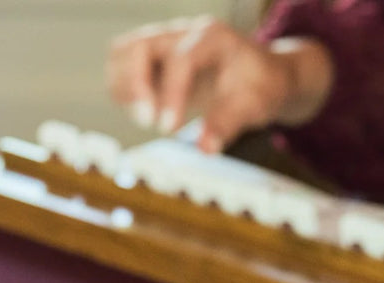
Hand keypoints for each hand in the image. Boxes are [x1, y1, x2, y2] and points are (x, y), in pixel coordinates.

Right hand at [106, 16, 333, 152]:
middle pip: (137, 47)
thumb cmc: (260, 86)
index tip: (168, 128)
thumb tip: (205, 148)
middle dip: (135, 87)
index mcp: (212, 38)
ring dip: (125, 90)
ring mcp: (163, 45)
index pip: (180, 59)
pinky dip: (124, 94)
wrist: (262, 77)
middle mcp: (182, 34)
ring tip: (148, 116)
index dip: (170, 94)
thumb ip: (229, 123)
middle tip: (149, 120)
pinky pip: (121, 71)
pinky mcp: (151, 61)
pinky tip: (147, 112)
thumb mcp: (255, 105)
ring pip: (121, 55)